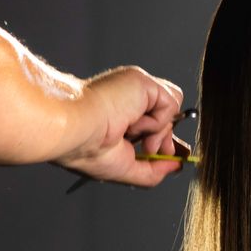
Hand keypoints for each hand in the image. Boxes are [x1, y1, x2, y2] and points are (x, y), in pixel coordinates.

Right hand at [55, 66, 189, 185]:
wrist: (74, 131)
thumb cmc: (85, 149)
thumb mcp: (125, 168)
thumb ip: (153, 169)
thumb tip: (176, 165)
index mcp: (118, 113)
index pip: (154, 119)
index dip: (162, 138)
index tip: (161, 153)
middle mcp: (128, 98)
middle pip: (167, 112)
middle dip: (165, 137)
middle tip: (150, 149)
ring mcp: (135, 88)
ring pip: (171, 107)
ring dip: (158, 129)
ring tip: (133, 135)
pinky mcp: (142, 81)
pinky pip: (170, 104)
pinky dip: (157, 121)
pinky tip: (133, 123)